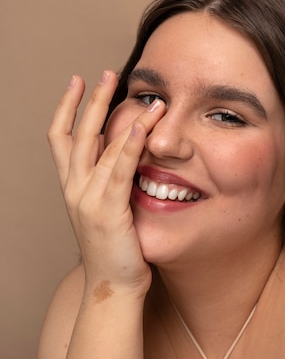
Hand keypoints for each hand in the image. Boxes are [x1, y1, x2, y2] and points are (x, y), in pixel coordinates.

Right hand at [47, 71, 164, 297]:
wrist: (113, 285)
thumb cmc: (115, 247)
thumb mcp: (107, 207)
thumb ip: (111, 179)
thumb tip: (125, 153)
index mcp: (72, 186)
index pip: (61, 138)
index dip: (66, 108)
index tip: (78, 82)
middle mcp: (74, 188)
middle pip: (79, 133)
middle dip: (92, 100)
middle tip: (106, 73)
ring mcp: (88, 199)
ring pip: (103, 147)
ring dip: (124, 117)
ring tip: (149, 99)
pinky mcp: (108, 211)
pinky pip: (120, 171)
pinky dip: (130, 146)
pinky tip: (142, 127)